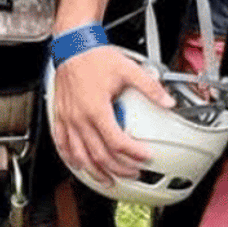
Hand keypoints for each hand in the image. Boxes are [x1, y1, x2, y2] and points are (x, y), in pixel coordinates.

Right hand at [48, 45, 171, 181]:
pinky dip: (71, 158)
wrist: (72, 46)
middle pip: (100, 154)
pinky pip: (62, 144)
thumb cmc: (94, 57)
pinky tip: (78, 164)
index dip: (133, 154)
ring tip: (108, 180)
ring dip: (95, 171)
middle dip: (118, 168)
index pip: (117, 142)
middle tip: (133, 173)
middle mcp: (80, 118)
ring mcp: (68, 119)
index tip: (145, 157)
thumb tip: (167, 100)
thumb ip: (150, 86)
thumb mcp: (128, 69)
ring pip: (80, 155)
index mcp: (97, 109)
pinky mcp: (60, 116)